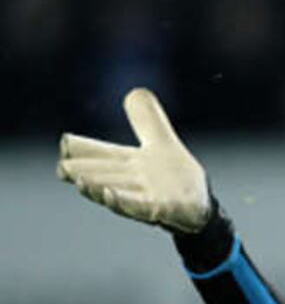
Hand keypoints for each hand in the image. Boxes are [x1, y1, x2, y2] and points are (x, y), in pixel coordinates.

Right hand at [57, 88, 210, 233]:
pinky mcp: (164, 211)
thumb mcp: (162, 143)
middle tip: (63, 169)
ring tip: (81, 182)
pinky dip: (125, 203)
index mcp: (129, 164)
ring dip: (98, 191)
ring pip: (117, 194)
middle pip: (103, 177)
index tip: (66, 142)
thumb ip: (148, 120)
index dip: (84, 149)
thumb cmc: (177, 179)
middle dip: (82, 173)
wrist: (201, 208)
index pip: (102, 154)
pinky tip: (111, 197)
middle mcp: (133, 183)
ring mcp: (147, 199)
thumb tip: (135, 92)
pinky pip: (143, 209)